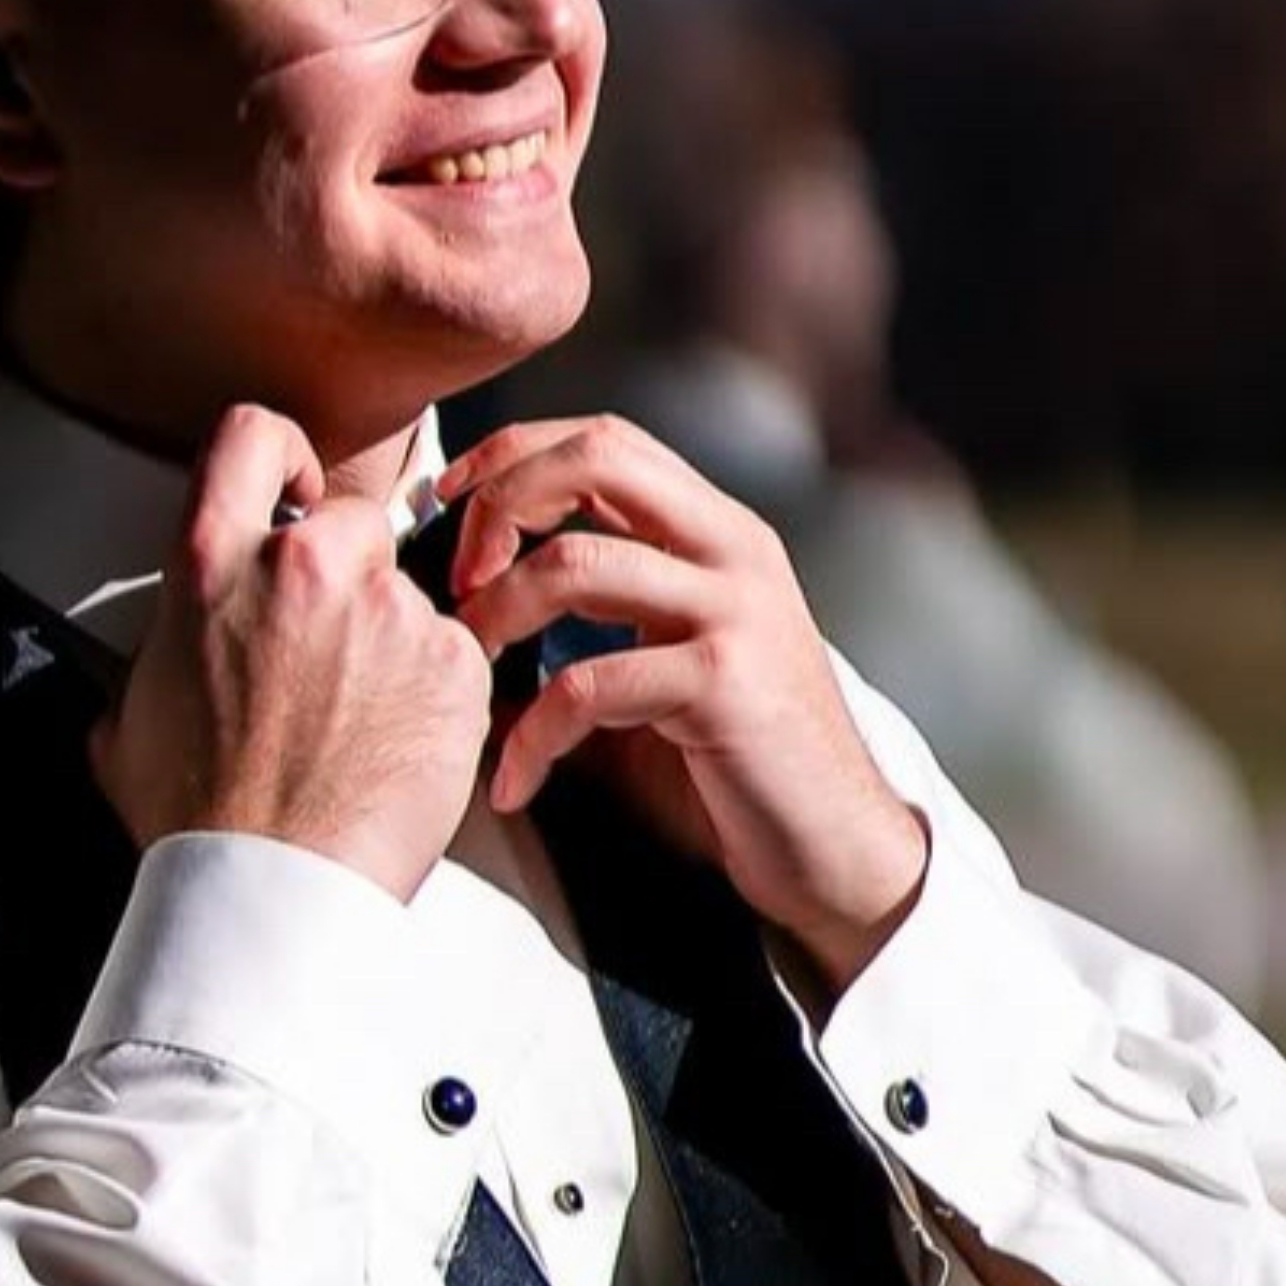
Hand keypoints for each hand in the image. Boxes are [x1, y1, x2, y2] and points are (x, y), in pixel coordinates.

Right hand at [91, 404, 494, 904]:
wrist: (271, 891)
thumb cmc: (201, 818)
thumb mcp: (131, 716)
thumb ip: (159, 655)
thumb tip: (163, 659)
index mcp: (213, 564)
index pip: (252, 435)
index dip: (282, 458)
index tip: (296, 494)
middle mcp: (305, 569)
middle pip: (353, 522)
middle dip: (350, 576)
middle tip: (333, 653)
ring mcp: (389, 611)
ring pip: (409, 596)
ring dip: (392, 644)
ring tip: (360, 724)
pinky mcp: (456, 662)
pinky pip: (457, 654)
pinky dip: (437, 693)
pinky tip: (398, 746)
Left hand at [441, 415, 927, 989]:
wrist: (836, 847)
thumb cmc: (735, 761)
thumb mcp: (665, 655)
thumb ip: (598, 606)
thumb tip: (469, 593)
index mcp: (718, 531)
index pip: (606, 438)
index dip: (515, 454)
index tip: (449, 502)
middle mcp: (733, 550)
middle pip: (596, 457)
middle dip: (501, 504)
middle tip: (458, 582)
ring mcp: (735, 610)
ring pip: (576, 563)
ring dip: (494, 618)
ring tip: (466, 676)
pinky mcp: (724, 684)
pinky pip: (588, 683)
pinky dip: (531, 734)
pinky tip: (515, 779)